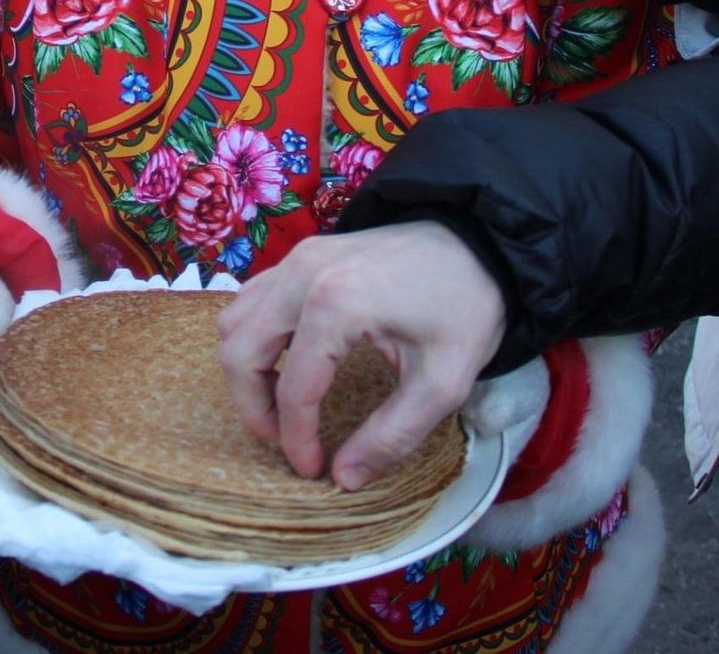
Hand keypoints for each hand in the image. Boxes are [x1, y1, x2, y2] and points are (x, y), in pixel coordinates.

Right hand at [218, 223, 506, 489]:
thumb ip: (392, 435)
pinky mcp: (303, 254)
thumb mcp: (443, 382)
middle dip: (255, 409)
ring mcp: (298, 259)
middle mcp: (302, 276)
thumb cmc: (467, 306)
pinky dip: (255, 335)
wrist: (482, 241)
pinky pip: (253, 298)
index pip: (292, 388)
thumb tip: (346, 477)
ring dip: (249, 370)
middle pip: (240, 352)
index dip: (295, 439)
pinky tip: (287, 361)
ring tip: (282, 406)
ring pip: (236, 322)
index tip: (313, 470)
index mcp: (335, 305)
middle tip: (284, 442)